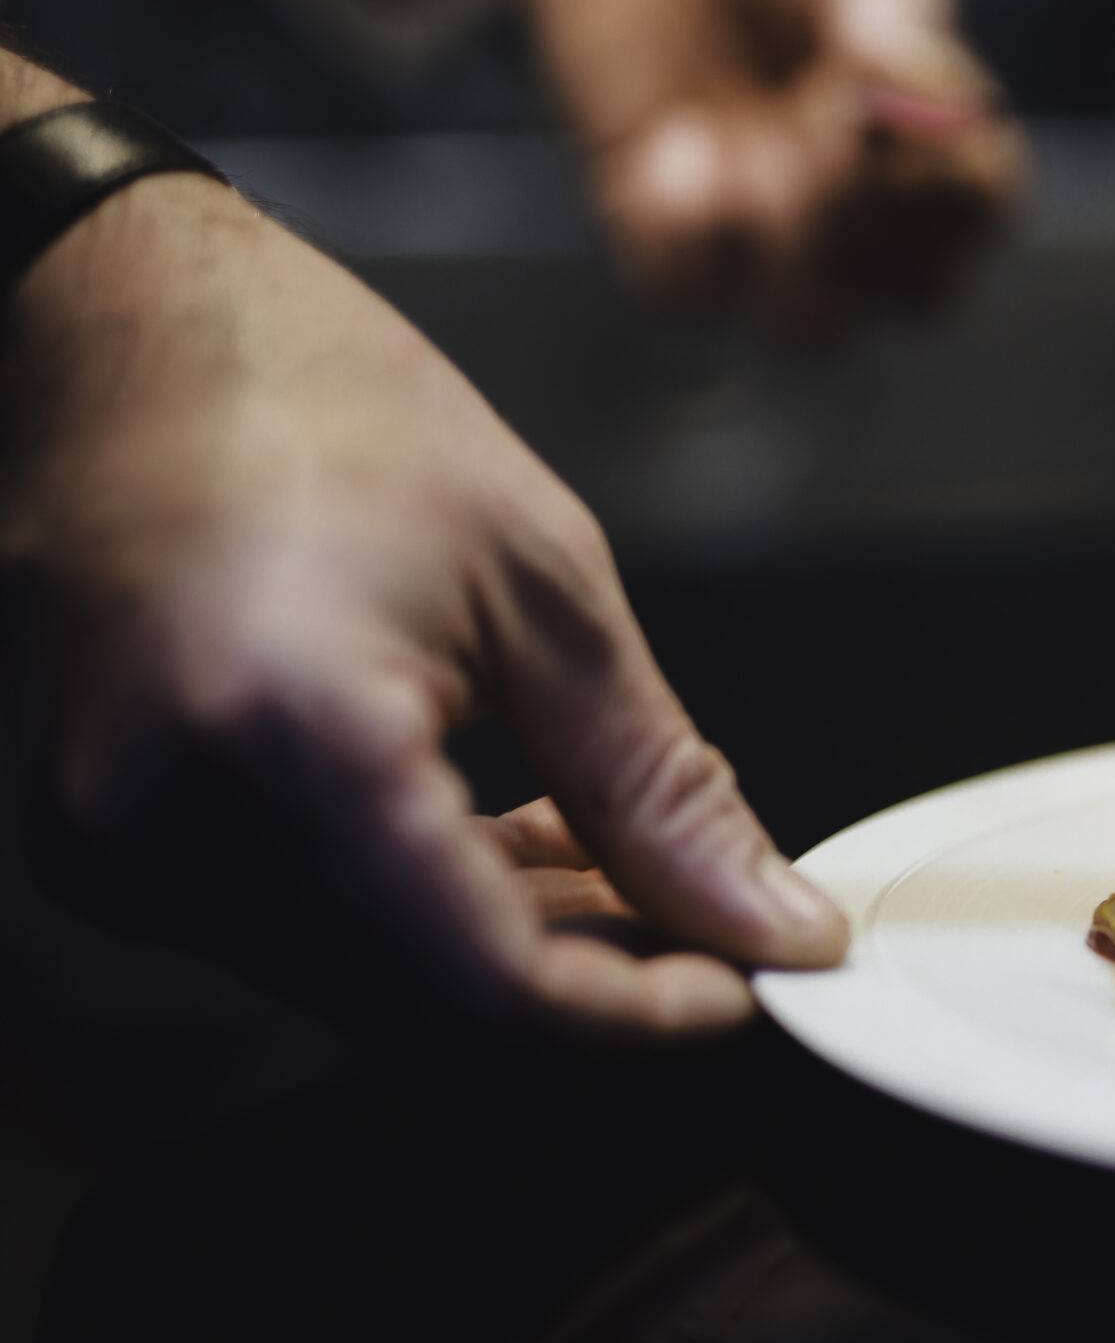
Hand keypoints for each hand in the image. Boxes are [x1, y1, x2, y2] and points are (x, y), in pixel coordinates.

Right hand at [0, 171, 847, 1035]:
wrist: (130, 329)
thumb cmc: (321, 405)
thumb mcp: (543, 582)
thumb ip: (657, 784)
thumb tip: (770, 921)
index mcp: (285, 737)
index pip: (488, 985)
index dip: (642, 1012)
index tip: (755, 980)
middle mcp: (167, 825)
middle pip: (432, 1007)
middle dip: (598, 982)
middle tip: (720, 918)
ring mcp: (119, 849)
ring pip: (376, 986)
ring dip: (523, 947)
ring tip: (636, 853)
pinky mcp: (115, 847)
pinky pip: (308, 932)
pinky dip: (433, 908)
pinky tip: (530, 836)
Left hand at [312, 0, 1027, 326]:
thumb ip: (910, 27)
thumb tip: (902, 105)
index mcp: (920, 131)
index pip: (984, 214)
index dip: (960, 185)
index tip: (893, 94)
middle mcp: (849, 193)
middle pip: (918, 299)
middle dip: (884, 224)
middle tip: (832, 118)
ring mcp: (754, 213)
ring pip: (812, 329)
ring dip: (797, 247)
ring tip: (752, 150)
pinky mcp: (651, 208)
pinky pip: (687, 295)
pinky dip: (691, 234)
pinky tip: (676, 144)